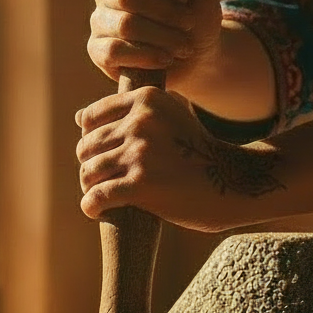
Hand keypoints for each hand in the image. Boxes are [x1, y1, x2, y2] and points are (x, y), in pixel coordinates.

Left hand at [76, 86, 285, 232]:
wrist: (233, 183)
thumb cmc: (198, 154)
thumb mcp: (170, 117)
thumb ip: (130, 114)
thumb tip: (79, 118)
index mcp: (146, 100)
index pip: (91, 119)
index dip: (91, 142)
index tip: (105, 158)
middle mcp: (141, 122)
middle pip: (86, 147)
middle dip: (91, 166)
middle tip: (103, 182)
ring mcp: (140, 153)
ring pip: (88, 172)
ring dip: (90, 188)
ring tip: (101, 198)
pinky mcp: (140, 185)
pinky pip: (97, 197)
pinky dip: (91, 206)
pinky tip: (96, 211)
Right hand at [88, 0, 221, 89]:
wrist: (197, 59)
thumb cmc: (196, 18)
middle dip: (166, 12)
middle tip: (189, 24)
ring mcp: (100, 20)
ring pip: (124, 25)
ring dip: (162, 37)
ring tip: (183, 45)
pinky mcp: (97, 50)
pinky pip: (114, 52)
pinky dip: (146, 56)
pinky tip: (165, 59)